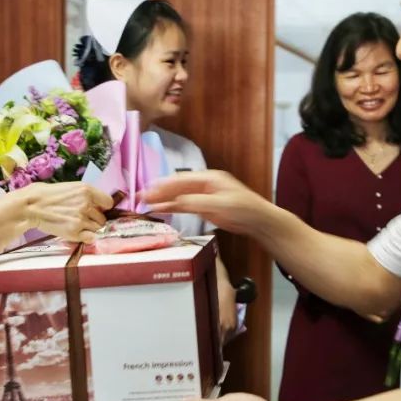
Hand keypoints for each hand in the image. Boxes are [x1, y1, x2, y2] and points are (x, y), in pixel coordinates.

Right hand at [12, 183, 113, 242]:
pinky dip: (85, 237)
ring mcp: (81, 219)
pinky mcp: (74, 232)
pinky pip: (90, 238)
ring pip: (97, 229)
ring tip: (74, 224)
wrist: (30, 206)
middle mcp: (86, 204)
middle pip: (103, 218)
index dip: (103, 207)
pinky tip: (76, 232)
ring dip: (89, 229)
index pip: (108, 203)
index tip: (97, 209)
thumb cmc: (48, 195)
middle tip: (80, 218)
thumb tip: (102, 206)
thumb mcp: (71, 188)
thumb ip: (88, 196)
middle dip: (94, 219)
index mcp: (87, 190)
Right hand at [144, 171, 272, 235]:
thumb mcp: (220, 205)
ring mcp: (204, 196)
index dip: (164, 184)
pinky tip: (160, 210)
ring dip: (163, 200)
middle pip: (177, 187)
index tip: (149, 189)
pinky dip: (172, 208)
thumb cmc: (246, 209)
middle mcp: (204, 185)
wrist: (259, 221)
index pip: (181, 180)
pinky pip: (184, 206)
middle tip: (141, 197)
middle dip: (159, 191)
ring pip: (179, 197)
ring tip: (144, 203)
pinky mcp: (204, 208)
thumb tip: (175, 201)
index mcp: (209, 178)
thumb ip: (197, 202)